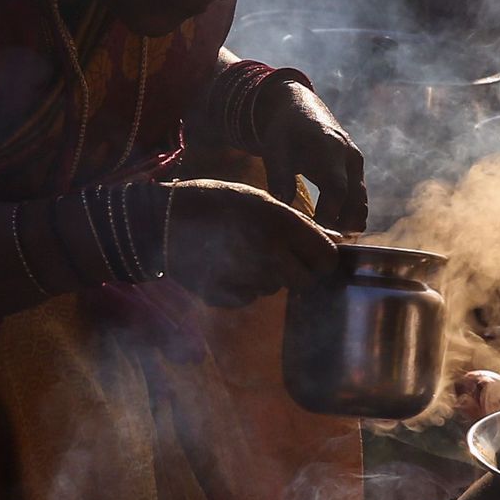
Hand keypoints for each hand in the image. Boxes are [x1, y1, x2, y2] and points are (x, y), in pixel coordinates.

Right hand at [165, 179, 337, 307]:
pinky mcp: (226, 296)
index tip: (311, 255)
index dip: (321, 258)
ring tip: (240, 252)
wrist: (162, 220)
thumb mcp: (262, 201)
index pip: (326, 258)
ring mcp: (247, 277)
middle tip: (275, 256)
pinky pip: (248, 298)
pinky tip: (224, 266)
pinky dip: (241, 287)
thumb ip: (300, 223)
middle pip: (304, 281)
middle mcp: (269, 253)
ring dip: (265, 277)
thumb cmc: (217, 202)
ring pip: (274, 289)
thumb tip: (336, 239)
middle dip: (295, 272)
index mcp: (281, 224)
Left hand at [256, 81, 368, 232]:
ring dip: (349, 224)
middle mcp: (350, 157)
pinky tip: (333, 231)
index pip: (336, 190)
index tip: (314, 235)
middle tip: (326, 248)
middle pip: (356, 201)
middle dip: (343, 227)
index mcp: (330, 150)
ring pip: (361, 202)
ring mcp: (356, 163)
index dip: (328, 216)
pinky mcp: (355, 170)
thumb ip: (280, 178)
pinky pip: (358, 197)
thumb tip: (282, 208)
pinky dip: (349, 215)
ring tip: (329, 244)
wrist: (298, 107)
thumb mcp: (276, 150)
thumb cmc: (284, 131)